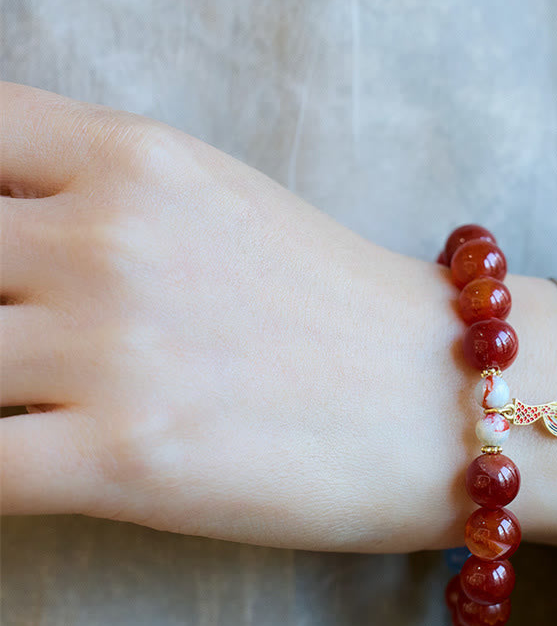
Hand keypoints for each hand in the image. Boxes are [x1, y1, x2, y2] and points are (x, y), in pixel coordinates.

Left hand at [1, 82, 556, 557]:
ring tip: (36, 404)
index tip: (6, 257)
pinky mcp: (125, 458)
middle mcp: (109, 239)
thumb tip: (16, 227)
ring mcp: (111, 348)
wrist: (444, 397)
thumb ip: (107, 196)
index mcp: (136, 159)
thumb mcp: (221, 205)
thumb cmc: (341, 306)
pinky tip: (32, 466)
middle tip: (26, 345)